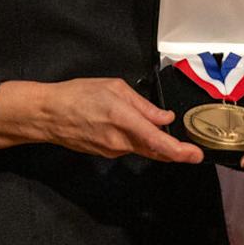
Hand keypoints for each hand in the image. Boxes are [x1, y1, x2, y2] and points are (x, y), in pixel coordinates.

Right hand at [0, 78, 203, 163]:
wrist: (48, 115)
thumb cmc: (78, 95)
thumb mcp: (114, 88)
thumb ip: (143, 105)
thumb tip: (165, 118)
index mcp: (123, 120)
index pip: (157, 142)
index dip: (179, 151)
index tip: (195, 155)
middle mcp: (119, 142)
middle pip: (154, 150)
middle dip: (174, 150)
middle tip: (190, 149)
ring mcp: (112, 151)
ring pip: (141, 148)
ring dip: (152, 140)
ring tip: (146, 121)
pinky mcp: (105, 154)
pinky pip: (128, 147)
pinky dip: (136, 139)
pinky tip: (127, 125)